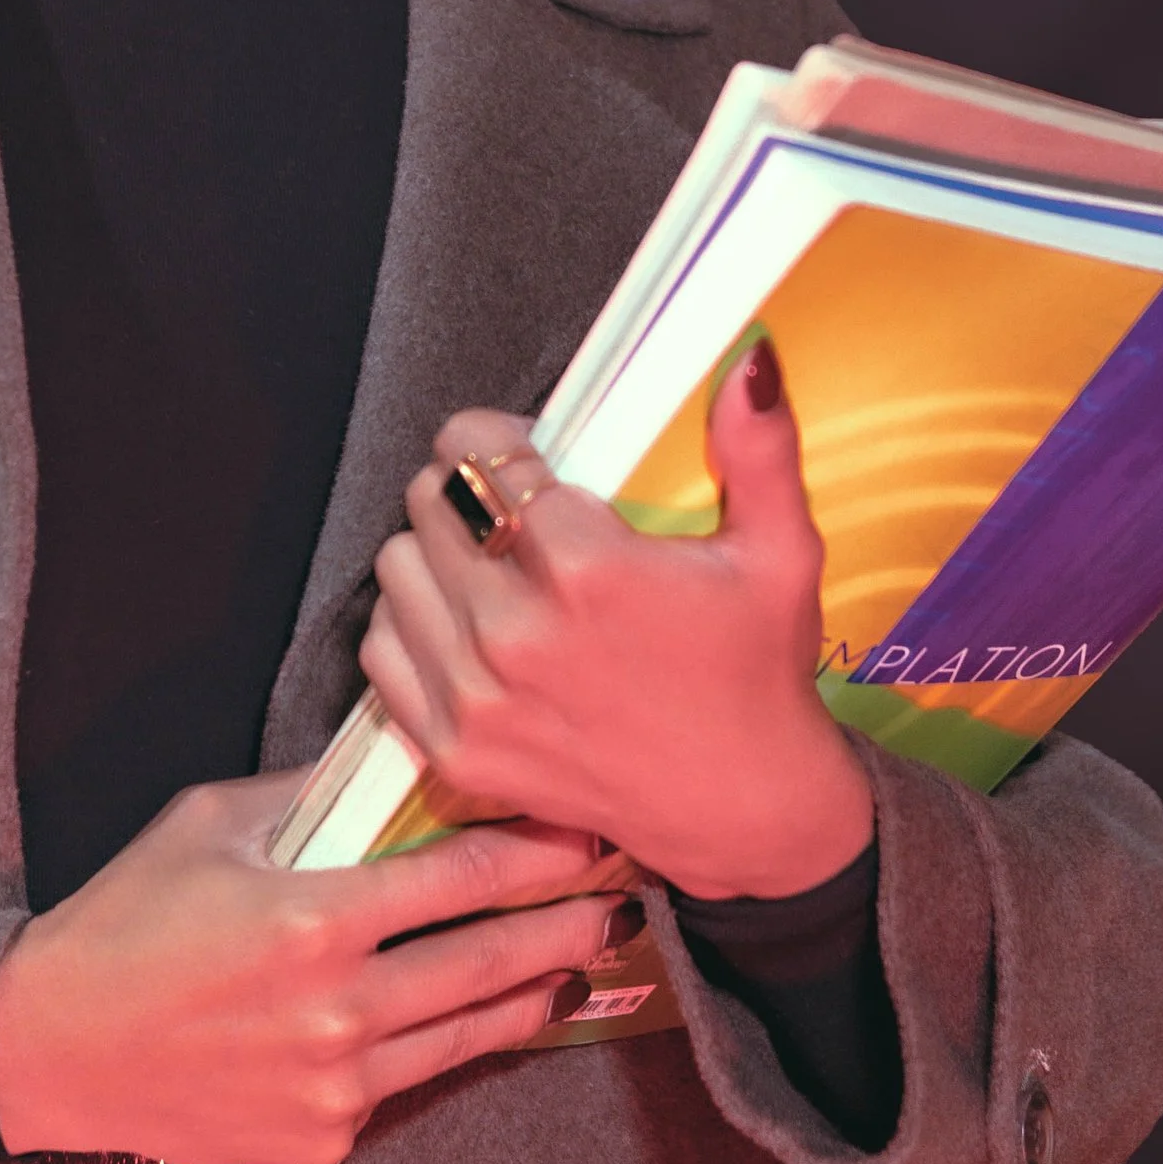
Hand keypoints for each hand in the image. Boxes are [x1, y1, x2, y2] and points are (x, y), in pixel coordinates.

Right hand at [0, 774, 621, 1163]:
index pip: (460, 878)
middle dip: (567, 928)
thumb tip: (396, 757)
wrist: (48, 1053)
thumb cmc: (123, 919)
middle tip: (623, 901)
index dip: (538, 853)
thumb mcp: (208, 826)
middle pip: (489, 963)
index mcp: (312, 919)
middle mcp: (337, 1010)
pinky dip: (441, 1048)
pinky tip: (476, 1019)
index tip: (588, 831)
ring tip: (579, 965)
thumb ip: (309, 796)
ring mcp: (334, 1087)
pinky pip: (405, 1086)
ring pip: (467, 1035)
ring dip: (533, 996)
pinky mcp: (322, 1139)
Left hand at [360, 339, 874, 903]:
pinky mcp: (456, 751)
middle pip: (429, 501)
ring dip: (434, 554)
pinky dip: (412, 625)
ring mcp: (478, 698)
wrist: (742, 805)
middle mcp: (517, 633)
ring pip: (396, 568)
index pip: (480, 454)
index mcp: (589, 570)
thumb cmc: (758, 670)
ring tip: (490, 565)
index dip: (496, 438)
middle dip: (465, 486)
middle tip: (510, 506)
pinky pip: (382, 651)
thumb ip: (758, 447)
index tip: (525, 452)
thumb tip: (748, 357)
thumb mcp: (780, 550)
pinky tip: (465, 623)